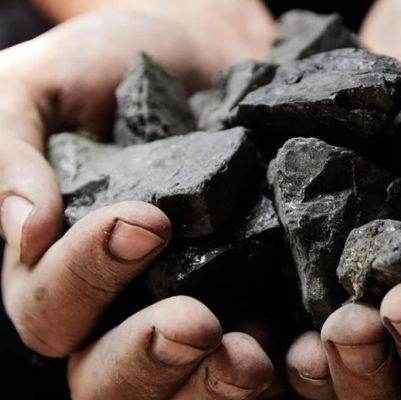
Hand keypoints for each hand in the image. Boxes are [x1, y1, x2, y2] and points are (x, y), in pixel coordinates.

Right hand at [0, 5, 276, 398]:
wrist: (197, 53)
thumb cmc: (106, 68)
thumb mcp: (37, 89)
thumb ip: (11, 153)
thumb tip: (25, 232)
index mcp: (56, 269)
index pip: (51, 307)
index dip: (89, 276)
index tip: (146, 222)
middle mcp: (117, 305)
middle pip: (110, 375)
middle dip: (149, 356)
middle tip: (196, 323)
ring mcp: (189, 305)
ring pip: (185, 383)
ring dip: (214, 380)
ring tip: (250, 357)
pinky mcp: (251, 297)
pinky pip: (258, 350)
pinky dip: (278, 358)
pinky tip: (297, 345)